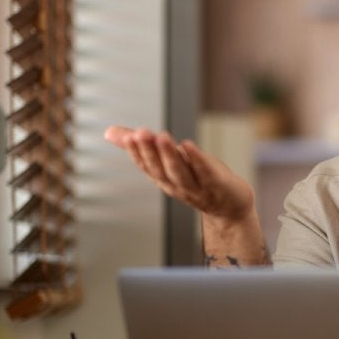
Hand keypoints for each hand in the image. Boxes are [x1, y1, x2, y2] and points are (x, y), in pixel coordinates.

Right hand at [103, 125, 254, 224]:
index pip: (146, 166)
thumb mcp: (167, 160)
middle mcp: (177, 185)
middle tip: (140, 133)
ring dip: (169, 156)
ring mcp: (197, 187)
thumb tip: (109, 132)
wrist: (230, 206)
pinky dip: (196, 160)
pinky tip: (188, 146)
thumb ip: (141, 146)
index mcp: (163, 178)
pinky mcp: (217, 185)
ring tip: (161, 137)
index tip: (128, 136)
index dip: (136, 153)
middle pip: (160, 169)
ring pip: (180, 173)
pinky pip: (205, 173)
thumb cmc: (197, 179)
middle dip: (149, 152)